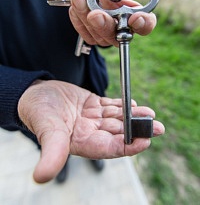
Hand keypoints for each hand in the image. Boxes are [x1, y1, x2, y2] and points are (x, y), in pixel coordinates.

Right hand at [18, 80, 164, 182]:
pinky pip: (111, 106)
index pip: (109, 148)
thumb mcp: (46, 131)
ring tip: (150, 113)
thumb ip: (50, 152)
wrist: (33, 94)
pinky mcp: (92, 104)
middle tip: (157, 126)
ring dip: (134, 116)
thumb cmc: (37, 112)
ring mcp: (92, 118)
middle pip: (118, 133)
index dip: (128, 146)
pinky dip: (123, 105)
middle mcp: (90, 132)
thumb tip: (41, 177)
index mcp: (82, 142)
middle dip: (138, 130)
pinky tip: (133, 104)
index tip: (145, 141)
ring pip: (117, 119)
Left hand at [69, 0, 156, 46]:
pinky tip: (74, 6)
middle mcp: (125, 31)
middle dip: (104, 24)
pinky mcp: (94, 39)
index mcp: (138, 17)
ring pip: (98, 34)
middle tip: (94, 14)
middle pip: (117, 35)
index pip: (146, 25)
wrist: (99, 0)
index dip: (143, 23)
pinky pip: (85, 33)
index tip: (136, 17)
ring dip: (85, 17)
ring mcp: (109, 38)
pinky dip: (78, 20)